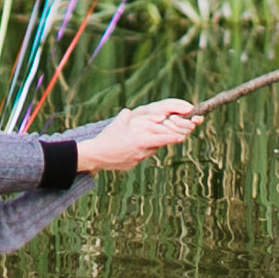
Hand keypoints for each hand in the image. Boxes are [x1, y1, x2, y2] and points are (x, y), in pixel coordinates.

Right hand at [77, 99, 200, 171]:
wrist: (96, 155)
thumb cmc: (108, 137)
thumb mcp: (118, 122)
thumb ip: (128, 115)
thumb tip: (132, 110)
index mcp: (141, 141)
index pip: (163, 140)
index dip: (173, 138)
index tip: (182, 136)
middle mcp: (141, 152)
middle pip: (157, 145)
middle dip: (158, 140)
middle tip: (156, 135)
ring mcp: (136, 160)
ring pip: (148, 152)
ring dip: (147, 146)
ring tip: (135, 141)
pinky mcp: (131, 166)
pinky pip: (139, 158)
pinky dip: (136, 153)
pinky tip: (125, 149)